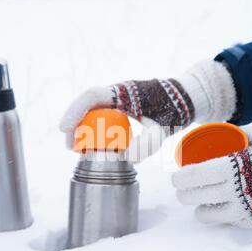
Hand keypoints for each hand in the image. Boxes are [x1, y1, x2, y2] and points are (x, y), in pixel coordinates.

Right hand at [60, 60, 236, 160]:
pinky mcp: (121, 107)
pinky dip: (95, 128)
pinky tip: (94, 143)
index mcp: (124, 92)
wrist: (186, 99)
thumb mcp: (161, 131)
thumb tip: (124, 158)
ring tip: (79, 149)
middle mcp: (117, 92)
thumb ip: (146, 145)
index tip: (65, 129)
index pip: (91, 95)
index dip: (75, 110)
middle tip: (70, 147)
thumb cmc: (174, 111)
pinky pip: (102, 115)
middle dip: (75, 124)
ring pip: (92, 110)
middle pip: (87, 104)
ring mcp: (118, 99)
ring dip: (83, 127)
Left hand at [172, 105, 251, 227]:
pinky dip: (221, 214)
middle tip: (184, 189)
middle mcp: (233, 191)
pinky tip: (221, 208)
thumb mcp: (251, 135)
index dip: (179, 179)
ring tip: (199, 203)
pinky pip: (228, 221)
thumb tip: (213, 133)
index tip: (175, 178)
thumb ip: (231, 137)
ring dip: (199, 208)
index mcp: (229, 168)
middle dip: (184, 193)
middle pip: (194, 197)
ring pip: (207, 215)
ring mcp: (244, 209)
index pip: (192, 177)